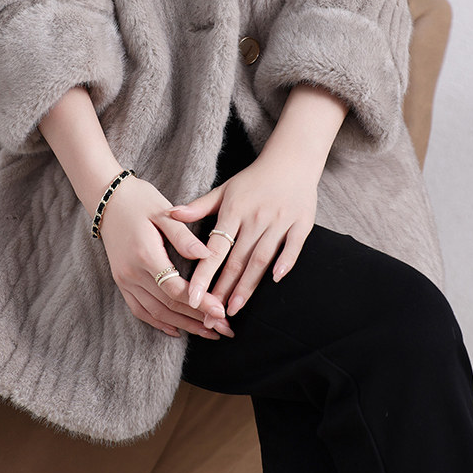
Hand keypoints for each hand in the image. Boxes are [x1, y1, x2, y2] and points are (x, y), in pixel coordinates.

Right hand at [97, 174, 234, 339]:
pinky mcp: (121, 281)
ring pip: (156, 313)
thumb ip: (183, 236)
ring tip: (209, 332)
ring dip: (184, 325)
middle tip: (224, 328)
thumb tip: (206, 255)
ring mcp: (125, 280)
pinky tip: (177, 330)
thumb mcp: (164, 212)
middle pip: (169, 305)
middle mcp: (132, 273)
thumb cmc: (139, 200)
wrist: (107, 199)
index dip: (200, 302)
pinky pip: (140, 310)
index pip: (175, 288)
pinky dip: (159, 323)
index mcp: (145, 255)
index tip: (221, 310)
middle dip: (199, 319)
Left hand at [168, 153, 319, 316]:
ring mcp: (279, 221)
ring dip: (248, 285)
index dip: (203, 274)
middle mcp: (256, 217)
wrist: (292, 159)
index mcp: (234, 210)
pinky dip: (284, 263)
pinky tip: (274, 281)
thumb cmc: (254, 178)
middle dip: (223, 289)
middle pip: (237, 259)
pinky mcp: (301, 224)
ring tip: (235, 308)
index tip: (192, 296)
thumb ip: (199, 206)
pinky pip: (293, 248)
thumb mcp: (224, 189)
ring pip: (261, 259)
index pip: (215, 248)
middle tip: (212, 313)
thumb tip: (171, 214)